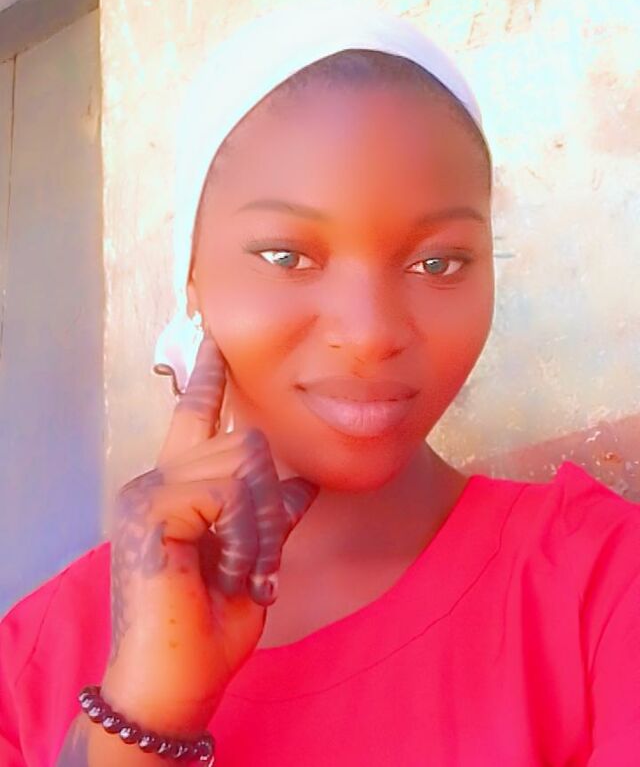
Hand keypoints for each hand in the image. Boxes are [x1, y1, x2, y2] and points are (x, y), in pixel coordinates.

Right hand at [101, 331, 318, 732]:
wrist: (177, 678)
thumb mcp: (252, 554)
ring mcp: (148, 489)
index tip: (213, 339)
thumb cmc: (211, 622)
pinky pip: (230, 493)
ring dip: (260, 527)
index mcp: (175, 484)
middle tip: (256, 562)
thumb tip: (301, 477)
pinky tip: (230, 568)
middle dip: (269, 506)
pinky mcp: (153, 508)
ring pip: (244, 465)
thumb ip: (268, 509)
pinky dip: (246, 536)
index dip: (206, 377)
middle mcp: (155, 476)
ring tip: (242, 570)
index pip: (195, 415)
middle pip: (246, 444)